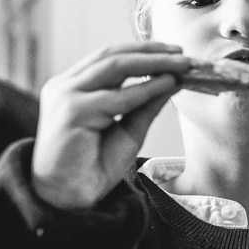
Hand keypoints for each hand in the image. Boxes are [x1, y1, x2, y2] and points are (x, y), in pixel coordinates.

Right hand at [31, 43, 190, 209]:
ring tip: (182, 64)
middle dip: (151, 51)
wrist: (69, 197)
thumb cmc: (95, 165)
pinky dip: (146, 89)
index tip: (175, 52)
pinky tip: (168, 84)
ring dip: (153, 63)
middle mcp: (65, 86)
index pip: (110, 56)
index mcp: (72, 86)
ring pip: (115, 67)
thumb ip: (146, 103)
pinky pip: (117, 97)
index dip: (143, 51)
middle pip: (112, 55)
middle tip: (183, 53)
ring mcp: (65, 97)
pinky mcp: (71, 112)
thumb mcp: (129, 128)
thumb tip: (173, 78)